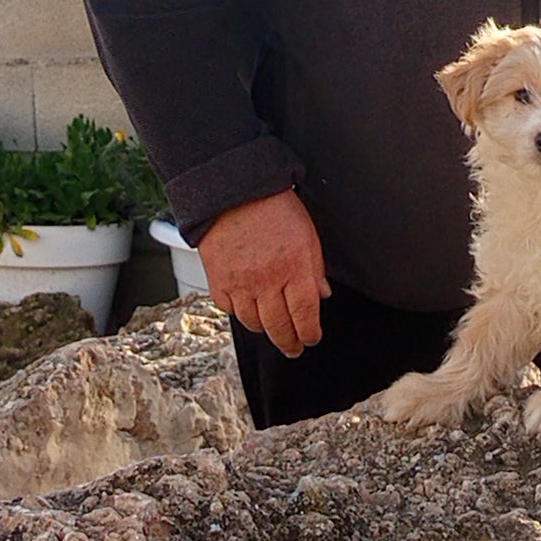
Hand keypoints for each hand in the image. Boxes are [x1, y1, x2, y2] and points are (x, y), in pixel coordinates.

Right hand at [199, 188, 329, 356]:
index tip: (311, 338)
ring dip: (266, 331)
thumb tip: (321, 295)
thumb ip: (315, 268)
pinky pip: (231, 310)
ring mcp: (241, 285)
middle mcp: (267, 281)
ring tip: (272, 330)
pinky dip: (240, 314)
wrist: (233, 193)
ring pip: (254, 324)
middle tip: (294, 348)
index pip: (305, 316)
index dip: (310, 334)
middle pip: (280, 327)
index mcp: (294, 268)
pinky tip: (248, 309)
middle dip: (290, 343)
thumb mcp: (307, 235)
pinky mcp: (219, 283)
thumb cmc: (273, 208)